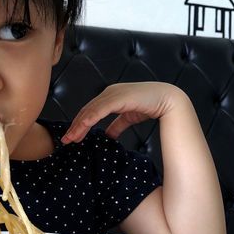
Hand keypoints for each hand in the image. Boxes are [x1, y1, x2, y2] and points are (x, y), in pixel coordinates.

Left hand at [61, 81, 185, 143]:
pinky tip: (82, 128)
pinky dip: (89, 119)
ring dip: (79, 125)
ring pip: (90, 111)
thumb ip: (117, 126)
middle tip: (65, 140)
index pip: (90, 111)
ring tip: (71, 138)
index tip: (72, 137)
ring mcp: (113, 93)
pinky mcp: (118, 97)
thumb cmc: (150, 106)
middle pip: (87, 111)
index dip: (79, 124)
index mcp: (110, 96)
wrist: (168, 99)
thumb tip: (108, 137)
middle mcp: (109, 92)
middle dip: (75, 126)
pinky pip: (100, 110)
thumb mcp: (128, 118)